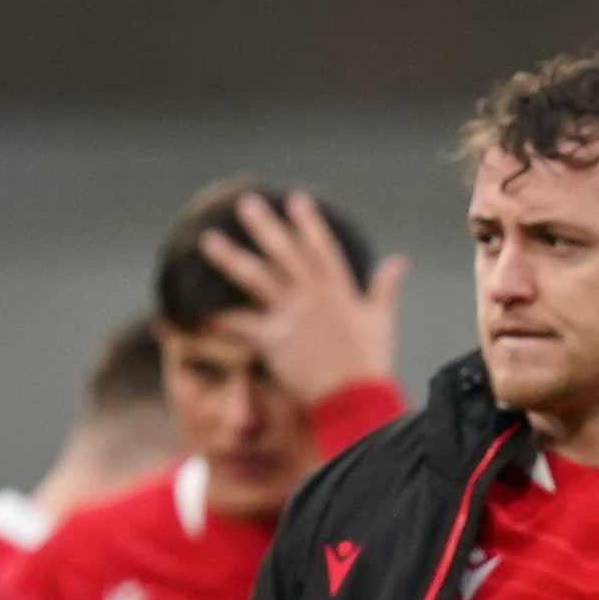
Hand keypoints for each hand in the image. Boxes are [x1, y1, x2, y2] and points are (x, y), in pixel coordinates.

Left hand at [199, 190, 406, 410]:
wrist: (355, 400)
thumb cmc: (370, 364)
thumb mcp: (381, 320)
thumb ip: (386, 288)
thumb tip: (400, 261)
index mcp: (339, 290)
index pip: (322, 247)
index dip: (308, 223)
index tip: (295, 199)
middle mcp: (312, 296)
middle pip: (284, 253)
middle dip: (264, 227)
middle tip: (245, 203)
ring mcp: (291, 316)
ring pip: (256, 279)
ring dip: (231, 258)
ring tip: (208, 240)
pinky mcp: (273, 339)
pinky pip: (240, 324)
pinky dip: (219, 319)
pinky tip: (198, 312)